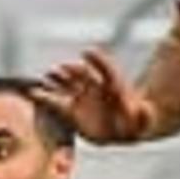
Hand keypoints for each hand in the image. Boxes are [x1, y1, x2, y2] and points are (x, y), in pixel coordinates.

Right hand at [37, 47, 157, 143]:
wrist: (123, 126)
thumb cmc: (134, 120)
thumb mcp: (144, 118)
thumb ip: (145, 116)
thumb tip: (148, 112)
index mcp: (113, 86)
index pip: (105, 69)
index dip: (98, 61)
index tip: (87, 52)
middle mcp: (95, 88)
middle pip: (82, 75)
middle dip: (72, 71)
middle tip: (61, 68)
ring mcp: (81, 97)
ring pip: (67, 85)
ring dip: (57, 80)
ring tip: (48, 76)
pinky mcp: (70, 110)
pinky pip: (54, 102)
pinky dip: (43, 97)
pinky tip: (31, 93)